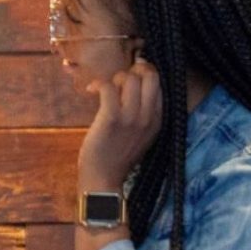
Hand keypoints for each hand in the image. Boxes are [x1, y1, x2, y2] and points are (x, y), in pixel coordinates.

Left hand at [78, 55, 162, 188]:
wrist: (104, 180)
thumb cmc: (116, 156)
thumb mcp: (140, 135)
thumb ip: (142, 113)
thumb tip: (132, 86)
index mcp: (158, 119)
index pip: (159, 83)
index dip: (144, 74)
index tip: (129, 80)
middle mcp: (148, 116)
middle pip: (151, 74)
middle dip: (133, 70)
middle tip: (119, 80)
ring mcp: (131, 117)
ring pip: (130, 78)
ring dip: (114, 78)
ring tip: (103, 89)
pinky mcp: (112, 119)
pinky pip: (108, 87)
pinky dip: (98, 84)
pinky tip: (90, 91)